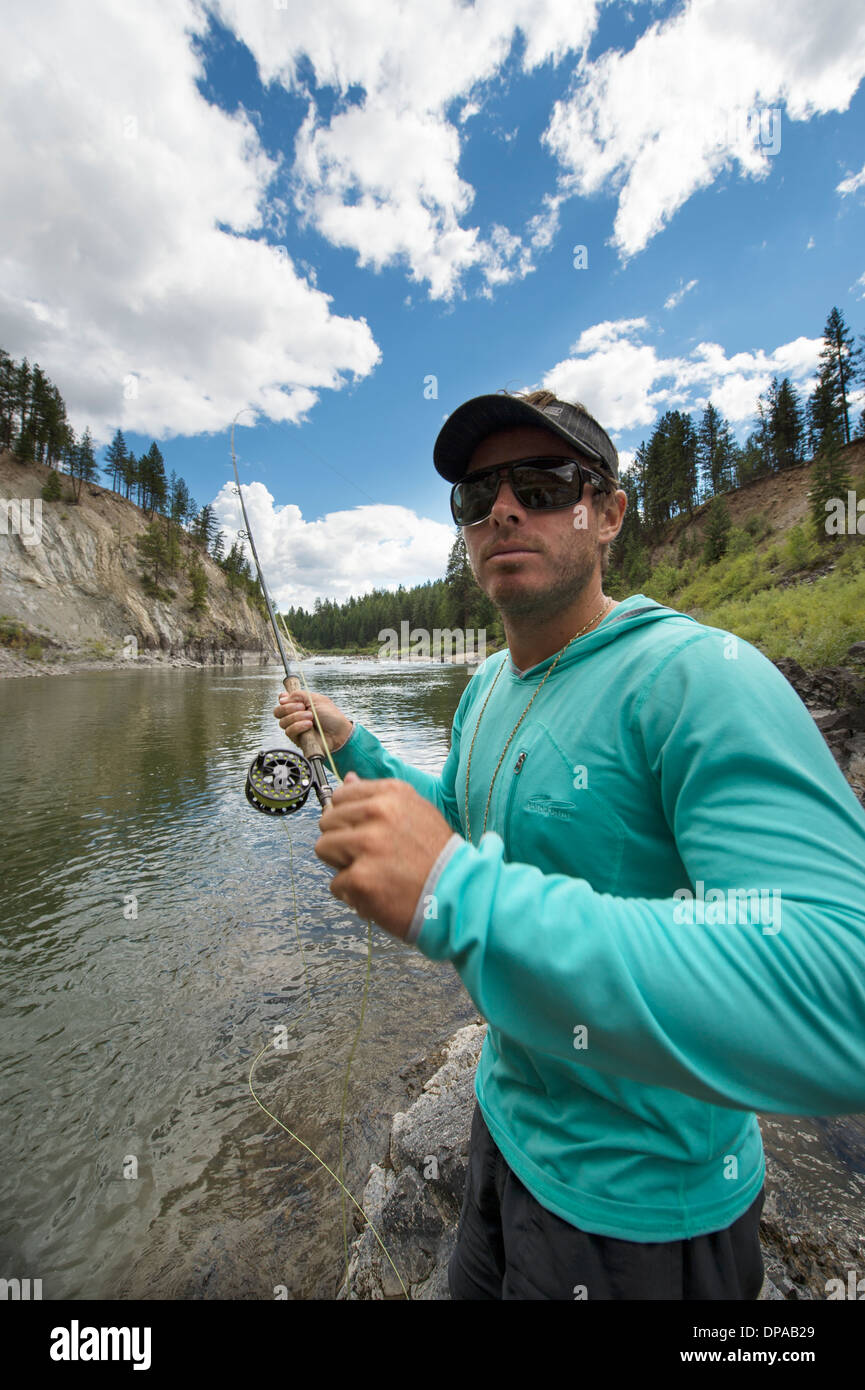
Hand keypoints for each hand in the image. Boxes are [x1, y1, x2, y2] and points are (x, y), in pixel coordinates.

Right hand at [273, 688, 353, 752]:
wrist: (339, 732)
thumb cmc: (331, 716)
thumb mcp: (316, 699)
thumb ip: (299, 695)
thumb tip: (283, 697)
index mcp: (299, 705)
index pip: (282, 701)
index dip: (282, 699)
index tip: (287, 698)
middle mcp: (295, 716)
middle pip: (278, 712)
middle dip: (288, 708)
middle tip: (302, 707)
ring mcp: (295, 728)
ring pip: (283, 722)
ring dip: (296, 717)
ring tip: (310, 717)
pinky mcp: (297, 739)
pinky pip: (289, 732)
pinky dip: (298, 726)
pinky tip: (308, 725)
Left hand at [315, 773, 455, 939]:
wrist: (459, 894)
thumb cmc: (437, 857)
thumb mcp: (415, 812)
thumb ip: (378, 796)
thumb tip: (347, 778)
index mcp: (391, 794)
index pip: (341, 796)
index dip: (347, 818)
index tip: (362, 832)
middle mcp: (378, 813)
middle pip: (328, 822)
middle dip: (342, 841)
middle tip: (371, 857)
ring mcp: (367, 845)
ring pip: (324, 849)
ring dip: (343, 865)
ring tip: (373, 872)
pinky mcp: (360, 878)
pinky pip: (336, 884)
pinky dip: (353, 894)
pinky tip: (378, 892)